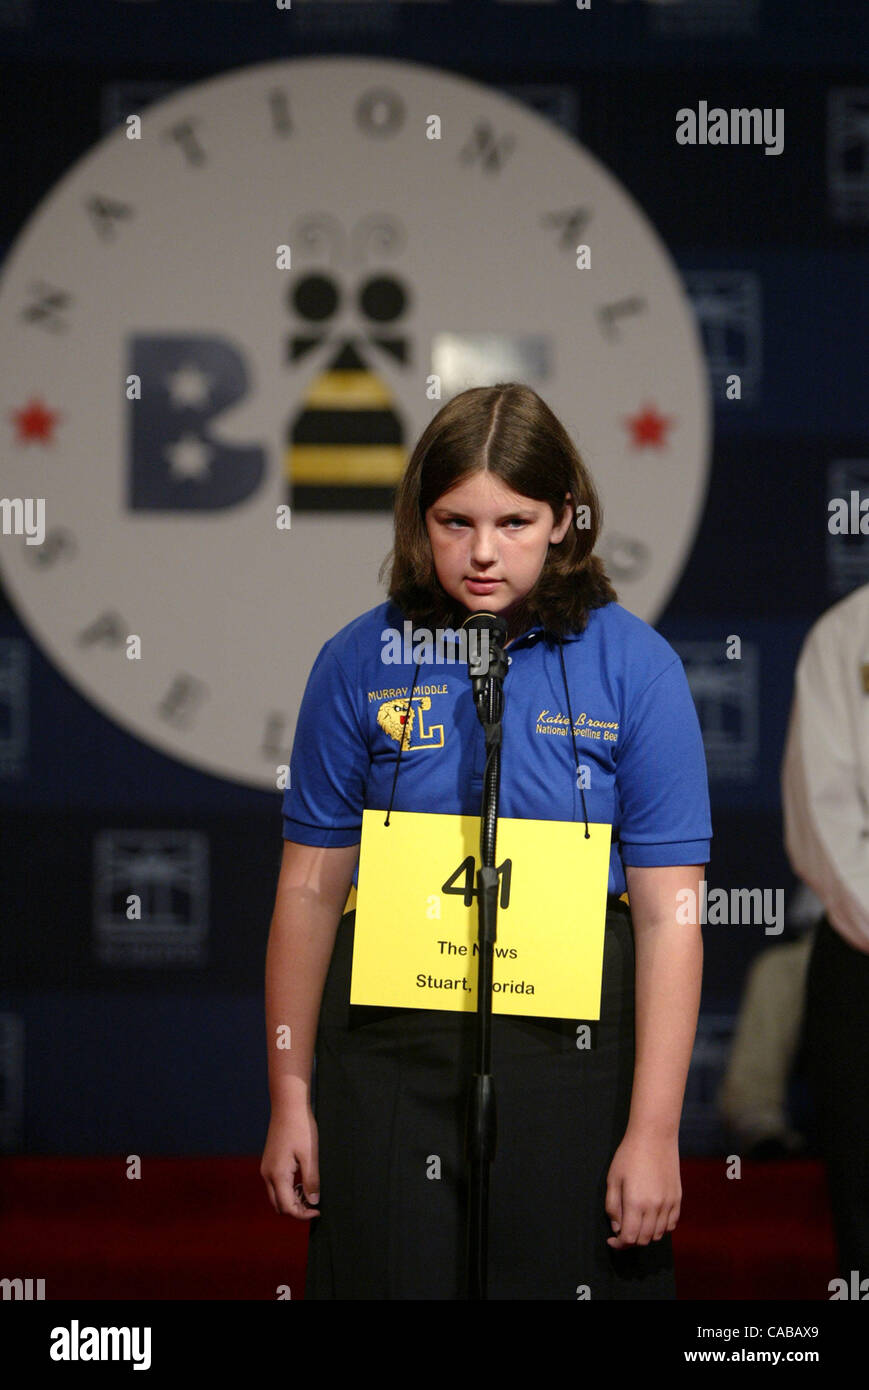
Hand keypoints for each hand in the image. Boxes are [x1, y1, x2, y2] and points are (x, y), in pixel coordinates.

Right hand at [260, 1103, 320, 1220]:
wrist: (287, 1105)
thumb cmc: (301, 1128)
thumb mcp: (310, 1155)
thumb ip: (311, 1181)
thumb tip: (313, 1202)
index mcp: (277, 1175)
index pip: (287, 1207)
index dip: (302, 1214)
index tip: (318, 1210)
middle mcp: (267, 1174)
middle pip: (279, 1205)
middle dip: (295, 1209)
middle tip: (314, 1202)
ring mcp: (266, 1168)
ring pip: (276, 1196)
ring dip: (291, 1199)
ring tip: (309, 1189)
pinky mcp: (269, 1162)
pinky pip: (275, 1184)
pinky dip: (287, 1189)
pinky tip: (301, 1180)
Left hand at [605, 1128, 680, 1249]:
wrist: (654, 1136)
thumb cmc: (629, 1155)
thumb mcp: (613, 1179)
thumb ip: (612, 1206)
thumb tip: (617, 1228)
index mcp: (635, 1203)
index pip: (629, 1238)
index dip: (619, 1244)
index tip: (612, 1240)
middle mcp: (654, 1207)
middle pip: (644, 1240)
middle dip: (631, 1241)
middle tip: (622, 1233)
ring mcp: (668, 1204)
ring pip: (659, 1235)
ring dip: (646, 1236)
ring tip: (636, 1224)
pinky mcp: (677, 1198)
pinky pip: (671, 1224)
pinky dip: (661, 1228)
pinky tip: (652, 1219)